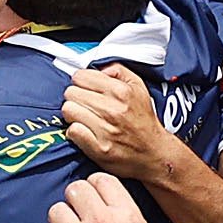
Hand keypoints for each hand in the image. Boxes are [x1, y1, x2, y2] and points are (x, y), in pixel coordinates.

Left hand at [56, 70, 176, 185]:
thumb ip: (118, 70)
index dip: (81, 82)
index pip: (80, 77)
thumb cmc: (143, 120)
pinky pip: (72, 131)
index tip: (86, 89)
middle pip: (71, 93)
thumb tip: (98, 69)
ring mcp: (105, 130)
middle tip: (85, 105)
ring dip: (74, 114)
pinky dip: (75, 131)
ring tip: (85, 117)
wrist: (153, 153)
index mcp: (121, 92)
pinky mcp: (99, 148)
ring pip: (68, 110)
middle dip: (76, 98)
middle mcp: (113, 110)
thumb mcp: (138, 87)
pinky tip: (85, 131)